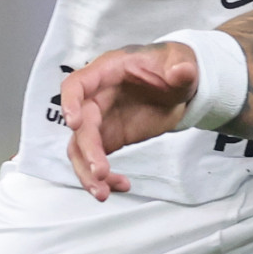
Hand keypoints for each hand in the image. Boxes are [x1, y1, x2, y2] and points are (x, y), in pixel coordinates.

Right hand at [61, 42, 198, 200]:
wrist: (178, 85)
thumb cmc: (170, 65)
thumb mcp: (181, 62)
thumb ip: (182, 68)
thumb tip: (182, 71)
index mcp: (108, 71)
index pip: (77, 84)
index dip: (70, 102)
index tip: (74, 123)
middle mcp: (96, 97)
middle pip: (80, 125)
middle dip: (87, 150)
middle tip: (101, 172)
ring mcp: (100, 120)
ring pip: (80, 148)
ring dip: (87, 172)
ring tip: (103, 192)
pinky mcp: (108, 138)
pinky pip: (95, 160)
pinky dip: (104, 177)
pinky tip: (120, 185)